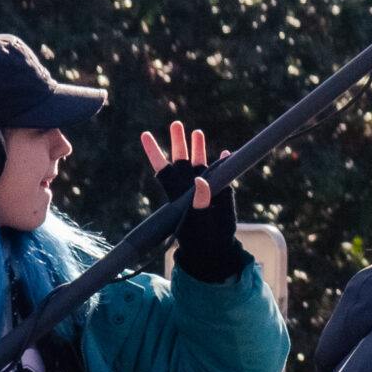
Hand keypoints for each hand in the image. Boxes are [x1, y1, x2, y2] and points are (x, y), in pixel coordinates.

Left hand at [142, 121, 241, 281]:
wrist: (215, 247)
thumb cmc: (199, 238)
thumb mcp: (198, 221)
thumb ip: (200, 201)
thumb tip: (202, 179)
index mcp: (177, 192)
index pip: (162, 169)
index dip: (154, 151)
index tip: (145, 135)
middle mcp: (188, 186)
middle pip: (181, 159)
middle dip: (178, 141)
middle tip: (176, 124)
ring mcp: (206, 187)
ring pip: (200, 162)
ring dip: (199, 147)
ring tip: (197, 132)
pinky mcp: (221, 191)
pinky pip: (223, 173)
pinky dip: (225, 163)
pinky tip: (227, 153)